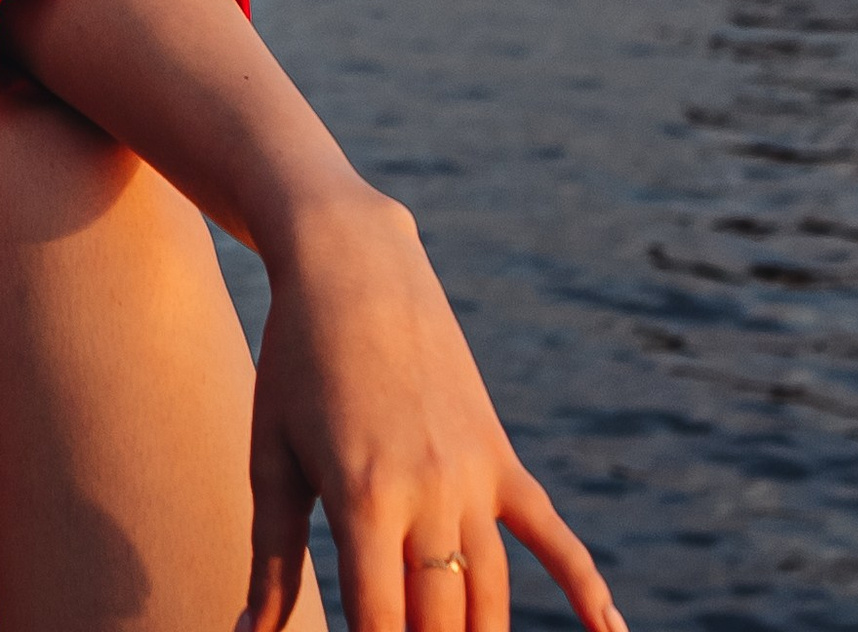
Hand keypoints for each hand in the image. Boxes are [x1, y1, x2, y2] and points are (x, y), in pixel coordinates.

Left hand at [244, 188, 624, 631]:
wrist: (351, 262)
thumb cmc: (294, 361)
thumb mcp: (272, 456)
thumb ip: (271, 560)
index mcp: (363, 499)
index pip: (378, 625)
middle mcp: (429, 494)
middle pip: (439, 622)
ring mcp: (473, 475)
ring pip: (489, 596)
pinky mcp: (499, 456)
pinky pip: (552, 533)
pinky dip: (586, 588)